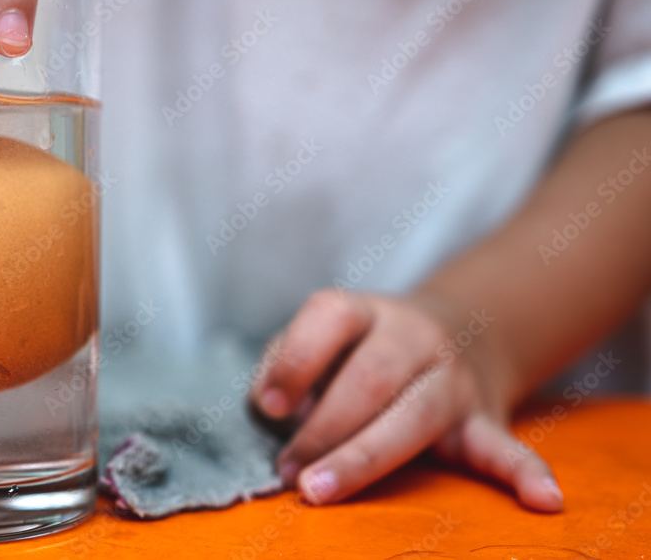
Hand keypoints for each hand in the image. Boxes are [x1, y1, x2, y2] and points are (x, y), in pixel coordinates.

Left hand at [251, 290, 564, 511]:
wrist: (461, 332)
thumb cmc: (365, 347)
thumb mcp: (325, 336)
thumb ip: (289, 360)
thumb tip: (268, 404)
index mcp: (367, 312)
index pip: (331, 316)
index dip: (296, 359)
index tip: (270, 407)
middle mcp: (413, 337)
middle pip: (371, 376)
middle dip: (324, 427)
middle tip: (289, 472)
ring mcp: (453, 379)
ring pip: (415, 415)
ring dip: (362, 458)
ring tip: (320, 490)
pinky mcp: (484, 419)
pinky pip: (505, 445)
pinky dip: (524, 473)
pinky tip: (543, 499)